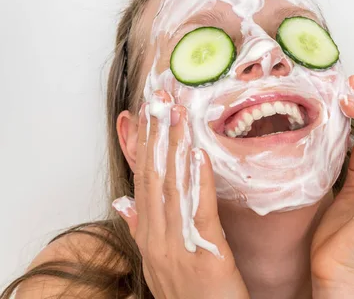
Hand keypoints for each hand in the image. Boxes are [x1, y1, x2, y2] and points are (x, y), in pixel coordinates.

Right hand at [113, 91, 248, 298]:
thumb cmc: (192, 294)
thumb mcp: (162, 260)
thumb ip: (141, 229)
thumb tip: (122, 202)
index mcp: (148, 238)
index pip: (141, 182)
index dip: (142, 146)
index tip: (144, 113)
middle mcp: (156, 240)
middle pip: (153, 178)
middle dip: (156, 135)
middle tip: (160, 98)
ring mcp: (177, 249)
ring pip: (171, 189)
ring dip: (173, 147)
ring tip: (176, 113)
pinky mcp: (206, 255)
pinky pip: (198, 213)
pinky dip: (196, 182)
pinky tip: (197, 154)